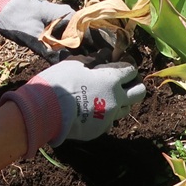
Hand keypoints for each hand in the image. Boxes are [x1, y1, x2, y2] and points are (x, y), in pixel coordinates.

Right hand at [2, 58, 145, 153]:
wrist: (45, 111)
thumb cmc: (59, 82)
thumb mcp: (75, 64)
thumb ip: (94, 61)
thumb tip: (105, 54)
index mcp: (111, 80)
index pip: (131, 71)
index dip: (126, 66)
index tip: (118, 65)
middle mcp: (116, 99)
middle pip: (140, 92)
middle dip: (134, 85)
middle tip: (122, 83)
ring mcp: (109, 117)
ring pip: (126, 109)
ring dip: (121, 101)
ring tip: (106, 97)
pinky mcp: (99, 130)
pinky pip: (109, 122)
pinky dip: (104, 115)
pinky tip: (91, 111)